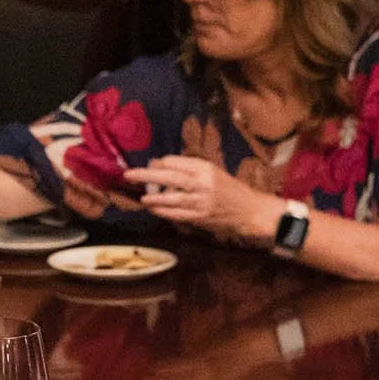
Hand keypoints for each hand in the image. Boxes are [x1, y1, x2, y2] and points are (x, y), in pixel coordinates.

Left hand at [122, 156, 277, 242]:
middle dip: (147, 175)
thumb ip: (188, 169)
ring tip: (141, 195)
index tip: (152, 164)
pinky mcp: (199, 217)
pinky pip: (177, 214)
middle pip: (170, 176)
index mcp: (206, 168)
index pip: (177, 162)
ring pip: (172, 198)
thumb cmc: (229, 189)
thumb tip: (159, 165)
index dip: (161, 163)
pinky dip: (163, 211)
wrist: (249, 210)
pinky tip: (153, 208)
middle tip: (129, 174)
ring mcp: (201, 202)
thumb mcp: (212, 172)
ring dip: (154, 197)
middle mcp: (202, 184)